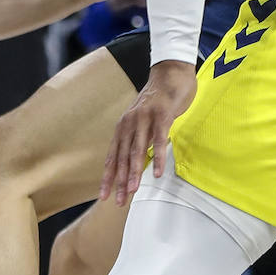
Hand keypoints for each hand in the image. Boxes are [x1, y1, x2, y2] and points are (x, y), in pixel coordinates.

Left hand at [100, 59, 196, 205]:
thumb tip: (133, 163)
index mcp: (123, 127)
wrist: (170, 73)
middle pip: (122, 157)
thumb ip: (137, 139)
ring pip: (137, 151)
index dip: (108, 177)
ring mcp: (145, 119)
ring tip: (132, 190)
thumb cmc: (158, 101)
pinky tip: (156, 173)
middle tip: (118, 201)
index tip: (104, 196)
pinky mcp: (162, 116)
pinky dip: (157, 158)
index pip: (113, 157)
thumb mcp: (142, 121)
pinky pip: (158, 140)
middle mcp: (130, 123)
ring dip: (134, 172)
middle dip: (119, 181)